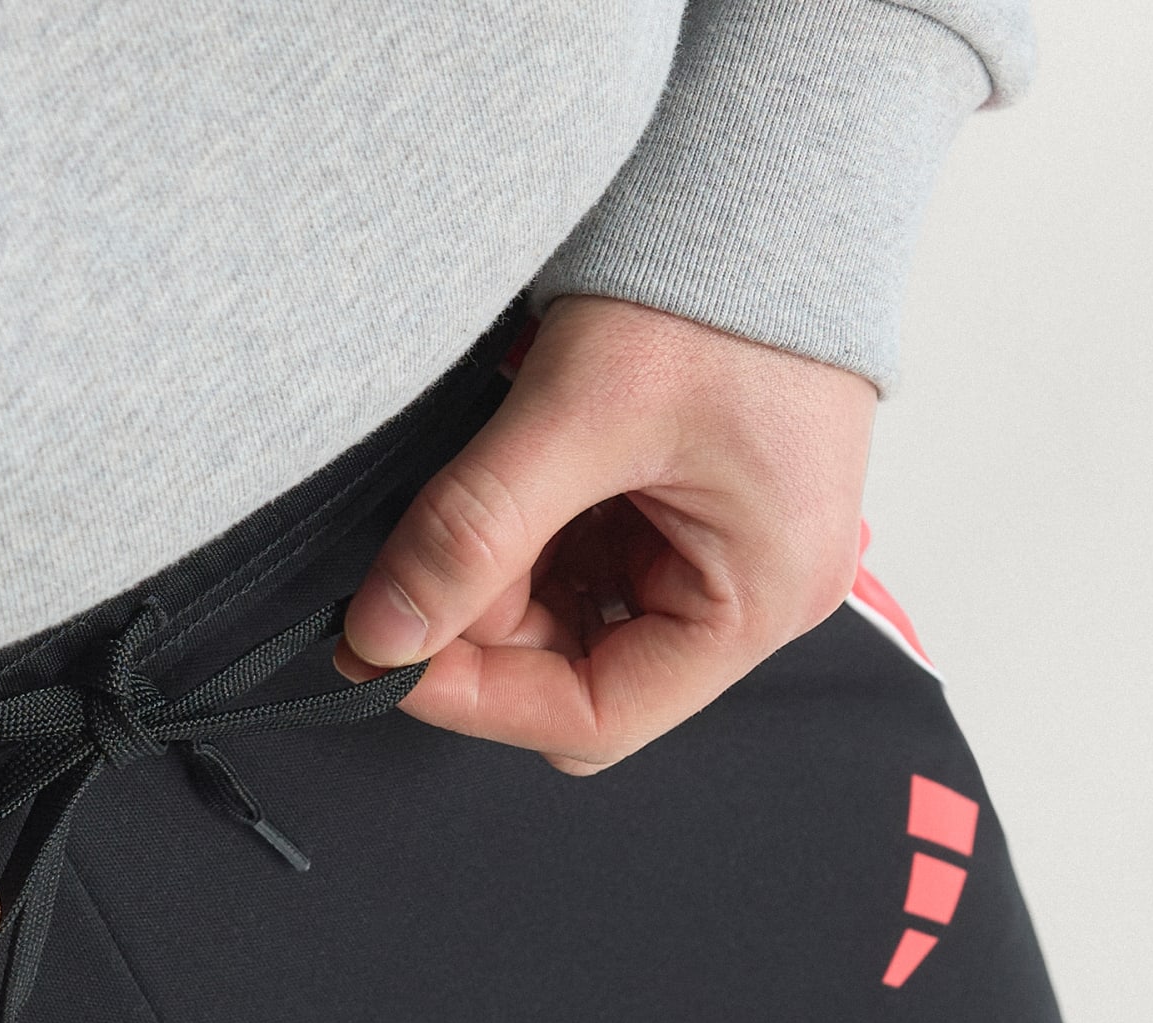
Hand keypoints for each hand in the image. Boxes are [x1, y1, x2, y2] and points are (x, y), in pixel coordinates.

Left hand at [337, 296, 876, 773]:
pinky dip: (523, 546)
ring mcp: (715, 560)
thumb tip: (381, 636)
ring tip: (473, 497)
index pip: (595, 716)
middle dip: (487, 628)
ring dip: (500, 583)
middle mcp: (748, 598)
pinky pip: (580, 570)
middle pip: (576, 675)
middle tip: (418, 558)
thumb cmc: (718, 282)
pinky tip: (502, 488)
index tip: (386, 657)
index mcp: (757, 600)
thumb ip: (474, 530)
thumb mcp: (581, 411)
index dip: (480, 699)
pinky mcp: (682, 521)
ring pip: (567, 626)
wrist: (771, 177)